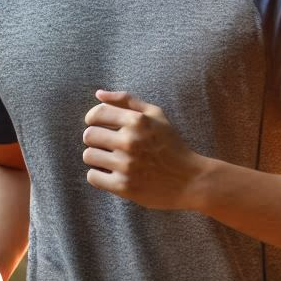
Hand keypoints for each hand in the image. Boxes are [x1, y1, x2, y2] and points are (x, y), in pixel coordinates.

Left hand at [82, 89, 200, 210]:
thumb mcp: (157, 115)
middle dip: (97, 140)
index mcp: (138, 121)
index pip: (97, 114)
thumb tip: (98, 94)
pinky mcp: (123, 186)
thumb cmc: (172, 145)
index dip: (92, 119)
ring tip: (114, 161)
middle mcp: (130, 141)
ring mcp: (126, 165)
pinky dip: (100, 176)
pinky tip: (115, 174)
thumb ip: (127, 101)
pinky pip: (93, 177)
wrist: (191, 180)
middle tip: (110, 147)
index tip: (98, 125)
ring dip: (98, 158)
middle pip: (89, 136)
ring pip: (89, 156)